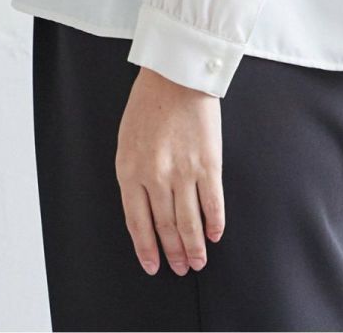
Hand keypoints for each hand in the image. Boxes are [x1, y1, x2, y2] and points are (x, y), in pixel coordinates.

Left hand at [115, 65, 225, 276]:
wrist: (176, 74)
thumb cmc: (149, 102)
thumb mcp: (127, 139)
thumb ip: (134, 173)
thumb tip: (145, 207)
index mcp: (130, 170)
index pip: (137, 223)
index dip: (146, 248)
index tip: (153, 265)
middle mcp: (155, 177)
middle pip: (165, 226)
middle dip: (173, 252)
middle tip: (181, 268)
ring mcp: (183, 172)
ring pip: (189, 222)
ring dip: (194, 246)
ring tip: (198, 261)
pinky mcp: (208, 163)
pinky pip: (212, 202)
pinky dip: (215, 222)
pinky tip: (215, 234)